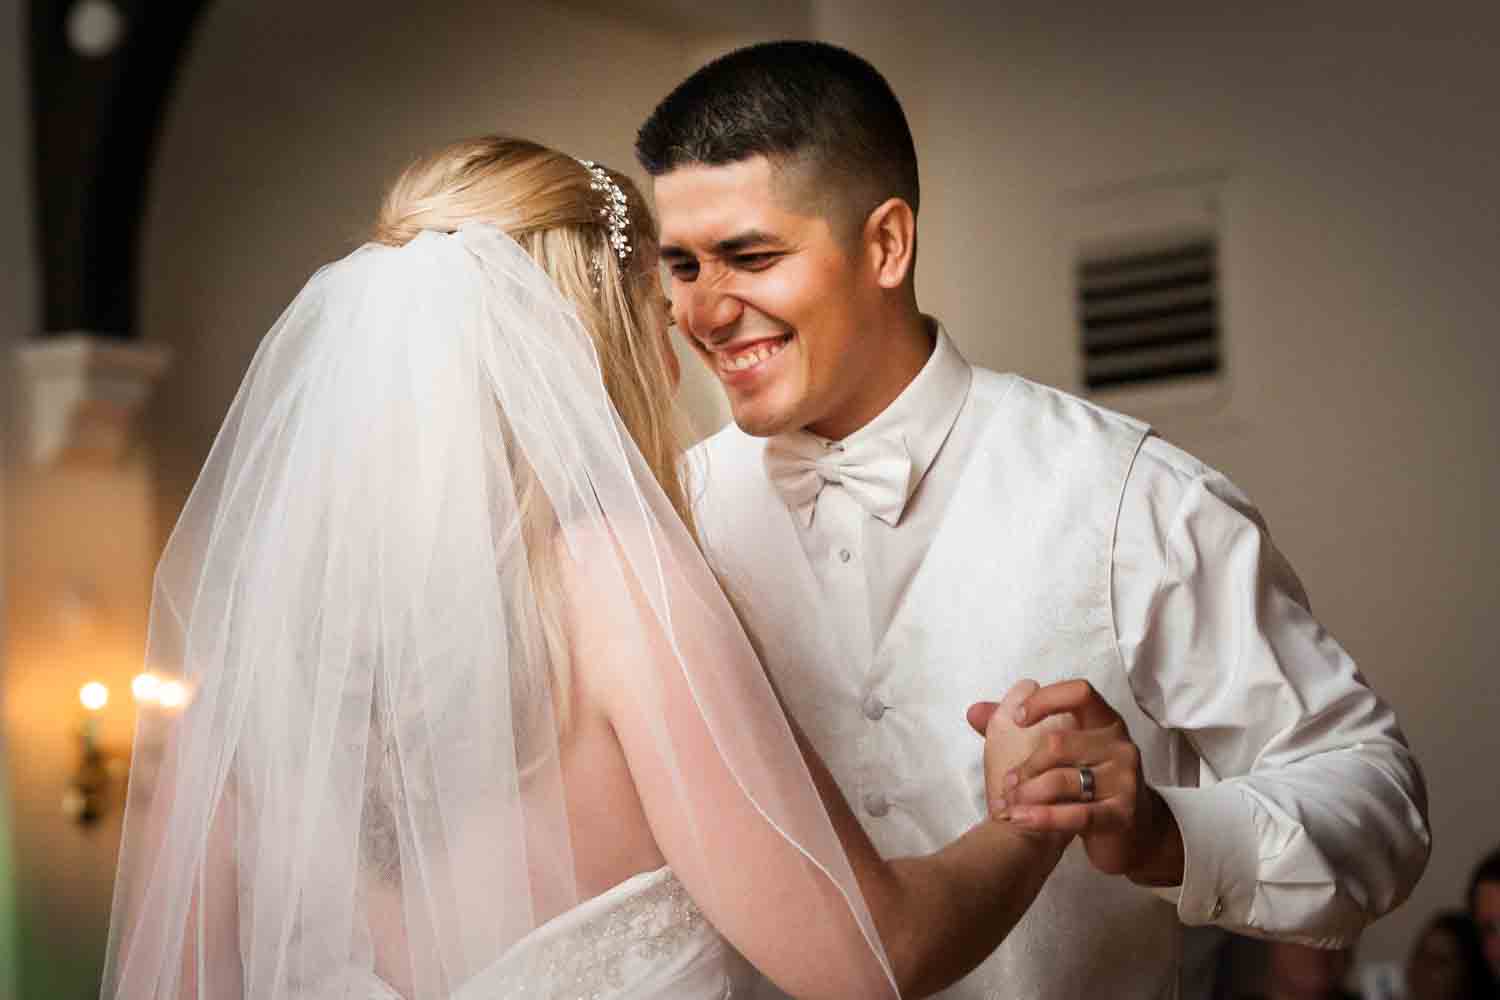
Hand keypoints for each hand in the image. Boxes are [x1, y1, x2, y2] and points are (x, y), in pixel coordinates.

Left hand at [969, 679, 1183, 885]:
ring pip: (1063, 779)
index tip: (1017, 719)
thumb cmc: (1089, 784)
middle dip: (1025, 765)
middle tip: (1006, 785)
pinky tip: (1021, 819)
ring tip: (1010, 806)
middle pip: (1059, 742)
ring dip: (1028, 793)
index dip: (1045, 700)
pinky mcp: (1122, 815)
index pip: (1079, 692)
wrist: (1133, 834)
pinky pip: (1077, 814)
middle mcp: (1121, 745)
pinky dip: (1043, 817)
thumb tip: (973, 711)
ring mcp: (1125, 780)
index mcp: (1106, 721)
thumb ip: (1015, 730)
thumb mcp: (1062, 753)